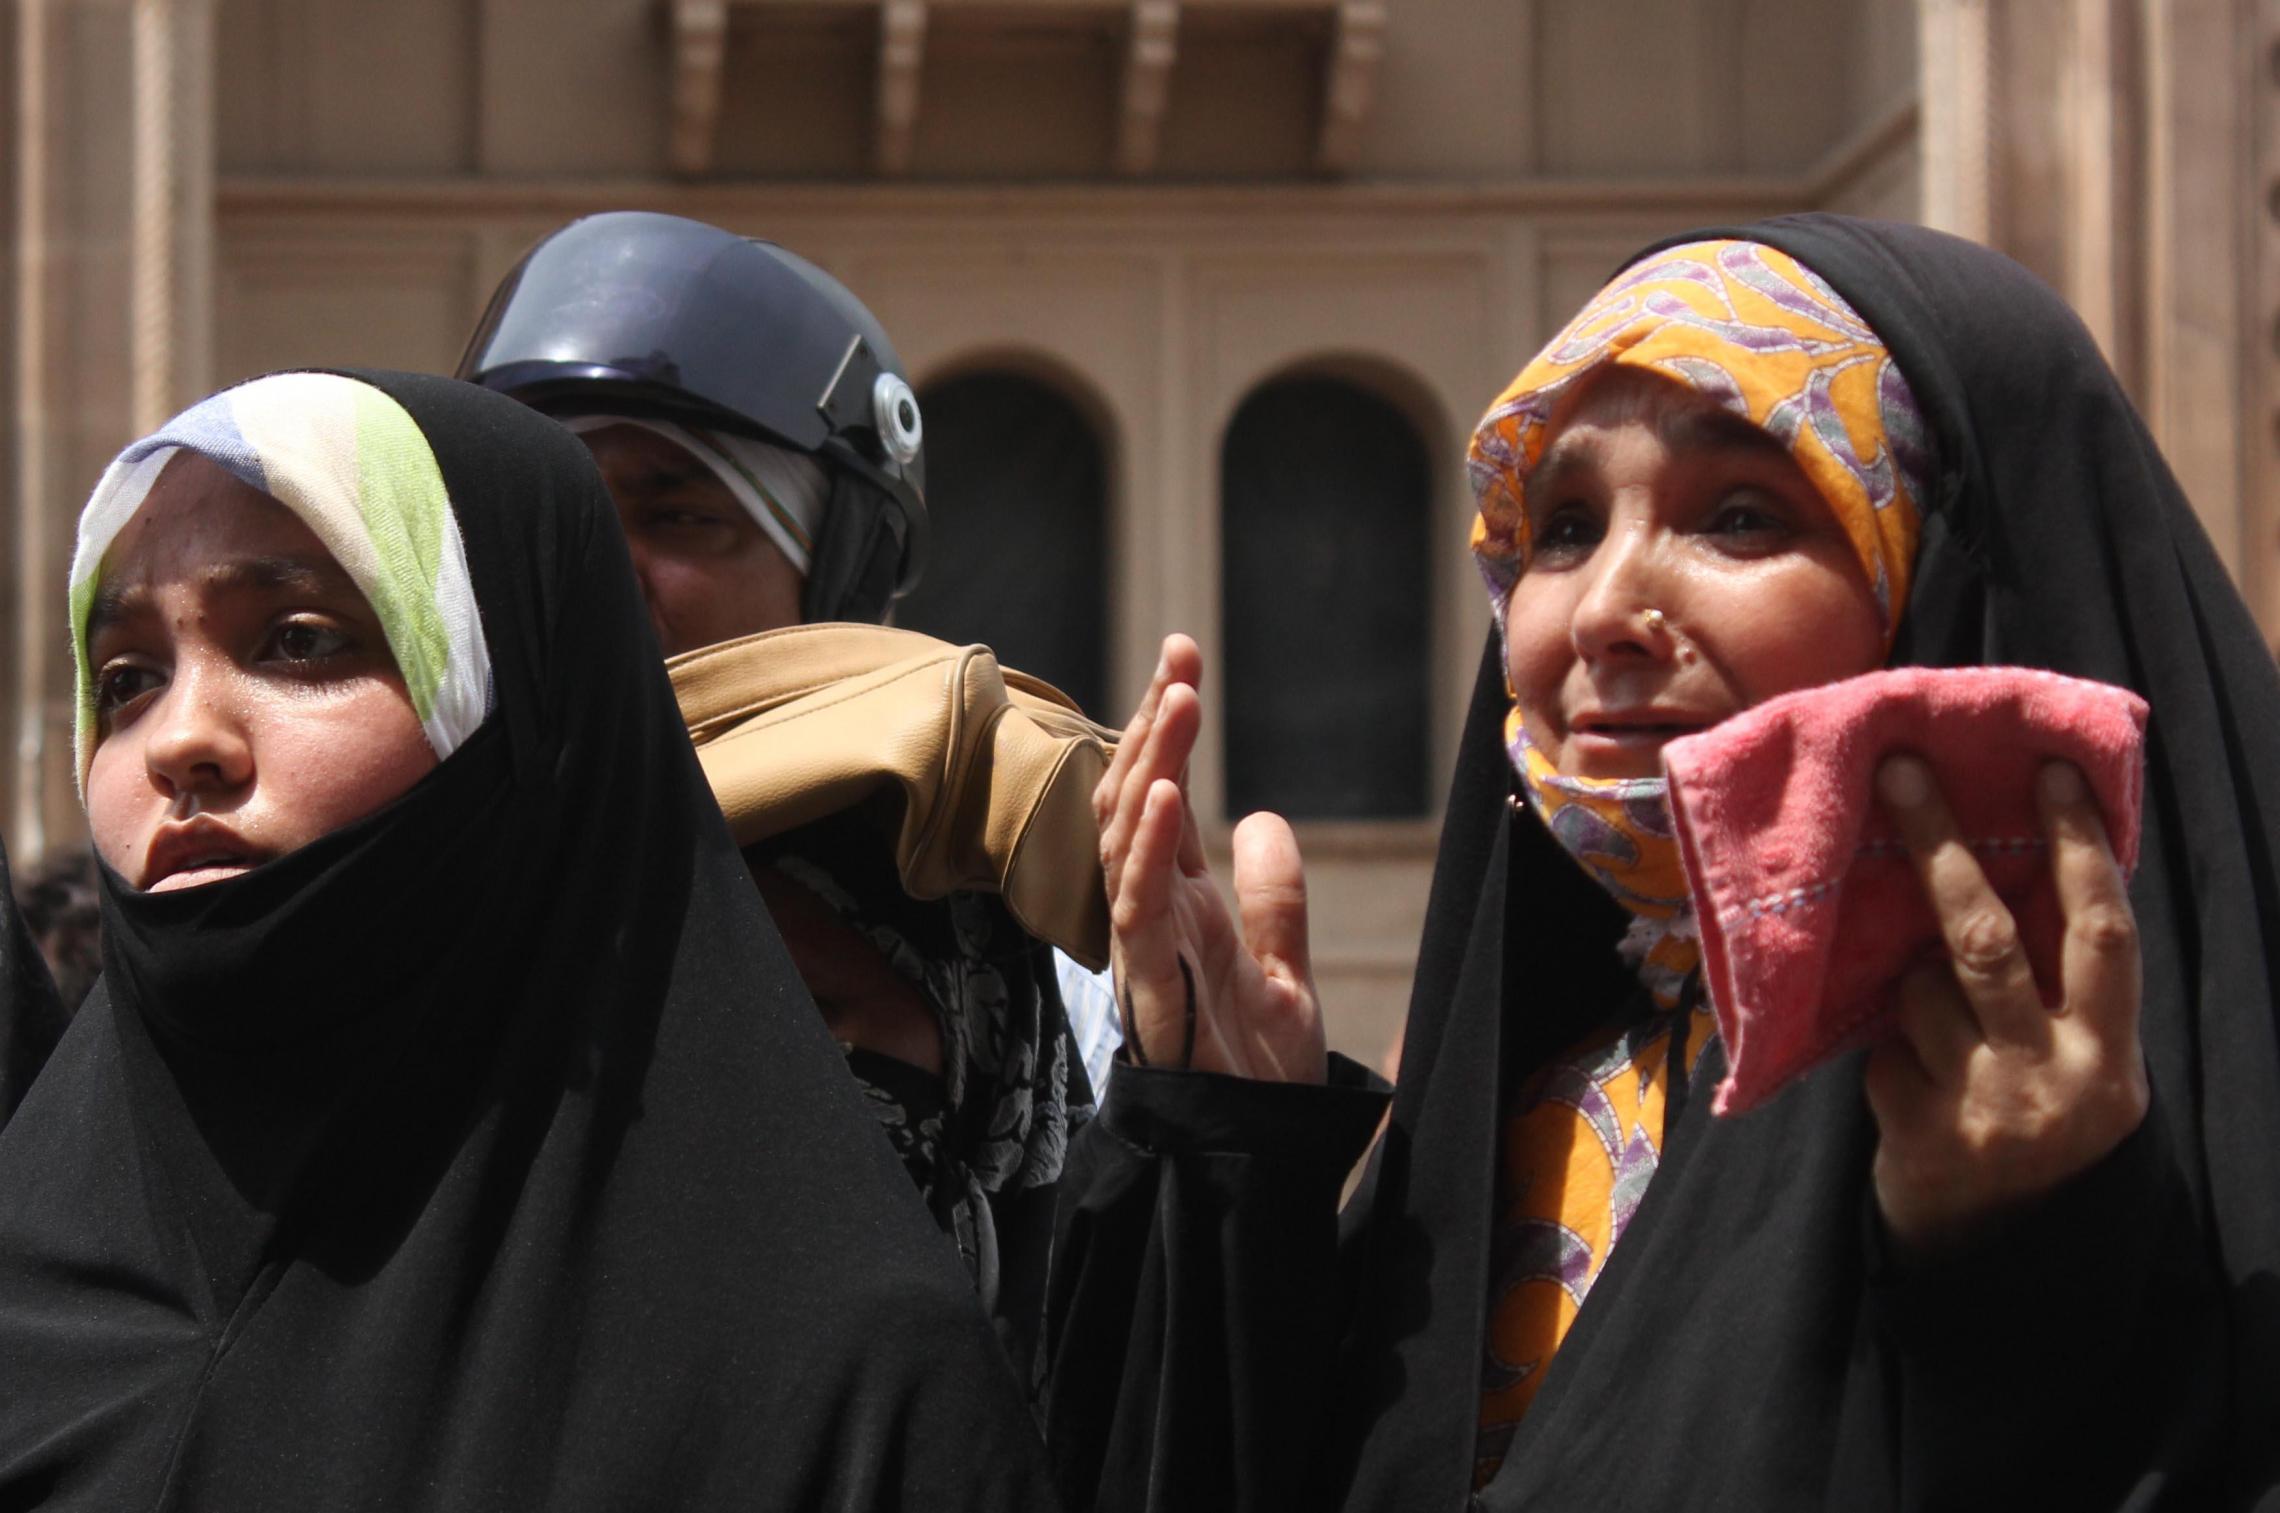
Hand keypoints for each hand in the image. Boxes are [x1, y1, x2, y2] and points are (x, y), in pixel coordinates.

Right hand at [1094, 635, 1325, 1082]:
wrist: (1259, 1162)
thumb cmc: (1258, 1080)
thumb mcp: (1284, 971)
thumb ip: (1273, 899)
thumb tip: (1264, 818)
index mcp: (1182, 908)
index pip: (1160, 799)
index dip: (1165, 730)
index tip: (1183, 660)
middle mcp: (1154, 920)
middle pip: (1136, 804)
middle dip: (1151, 726)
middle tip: (1179, 657)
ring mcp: (1147, 953)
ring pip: (1129, 843)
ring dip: (1151, 766)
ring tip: (1178, 700)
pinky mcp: (1153, 992)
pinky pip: (1139, 911)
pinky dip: (1150, 850)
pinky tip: (1169, 794)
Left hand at [1863, 756, 2149, 1252]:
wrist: (1996, 1250)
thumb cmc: (2037, 1122)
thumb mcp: (2078, 1058)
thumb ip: (2060, 981)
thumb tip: (2013, 857)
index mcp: (2109, 1049)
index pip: (2102, 930)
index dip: (2080, 848)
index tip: (2051, 771)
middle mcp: (2055, 1075)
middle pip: (1985, 939)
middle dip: (1940, 845)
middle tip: (1899, 771)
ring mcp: (1984, 1104)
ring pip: (1921, 986)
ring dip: (1910, 980)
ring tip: (1931, 1023)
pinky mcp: (1919, 1130)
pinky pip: (1884, 1046)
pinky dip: (1888, 1048)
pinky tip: (1910, 1083)